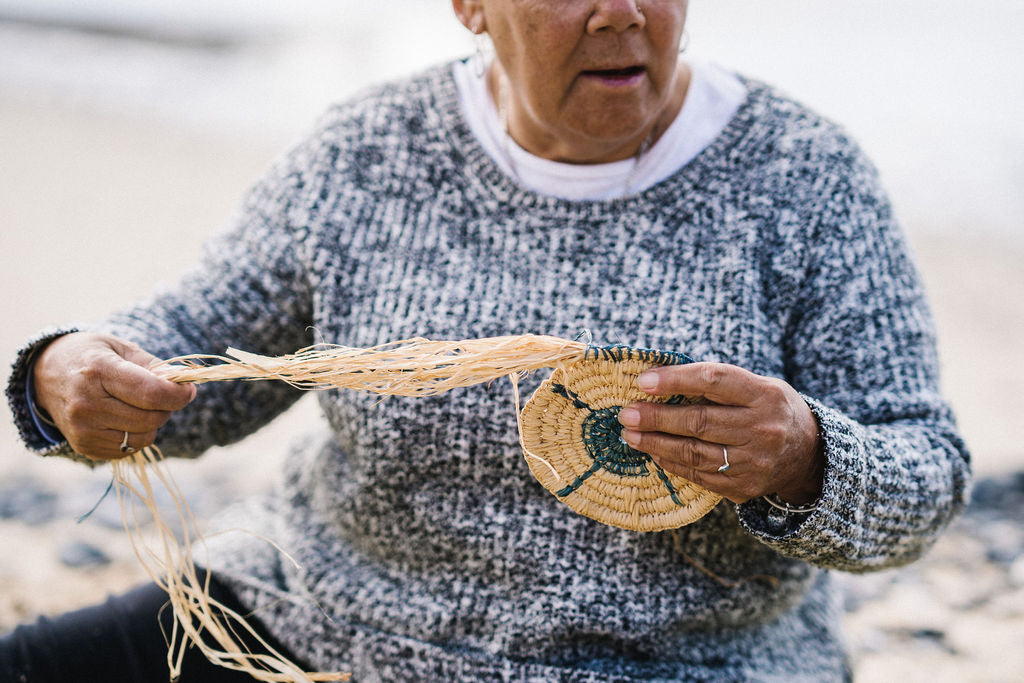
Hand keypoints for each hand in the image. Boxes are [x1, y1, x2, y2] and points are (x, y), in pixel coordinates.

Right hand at [32, 332, 196, 459]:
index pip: (151, 393)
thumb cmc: (91, 356)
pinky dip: (137, 435)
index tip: (189, 389)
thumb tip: (183, 384)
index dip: (178, 395)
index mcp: (98, 371)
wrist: (44, 374)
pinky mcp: (84, 446)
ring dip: (153, 423)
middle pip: (151, 418)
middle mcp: (86, 403)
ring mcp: (83, 429)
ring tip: (139, 405)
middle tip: (163, 394)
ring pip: (144, 437)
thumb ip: (153, 366)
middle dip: (167, 407)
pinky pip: (129, 449)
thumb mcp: (120, 347)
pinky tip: (124, 418)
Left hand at [617, 362, 823, 504]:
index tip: (643, 381)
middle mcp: (762, 429)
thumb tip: (659, 379)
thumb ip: (717, 383)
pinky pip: (698, 474)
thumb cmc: (769, 409)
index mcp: (765, 394)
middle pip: (699, 421)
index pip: (713, 380)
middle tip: (626, 414)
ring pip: (694, 452)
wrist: (808, 455)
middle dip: (656, 418)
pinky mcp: (743, 486)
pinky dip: (670, 462)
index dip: (675, 380)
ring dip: (655, 443)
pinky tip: (652, 452)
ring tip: (630, 434)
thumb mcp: (757, 386)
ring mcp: (754, 461)